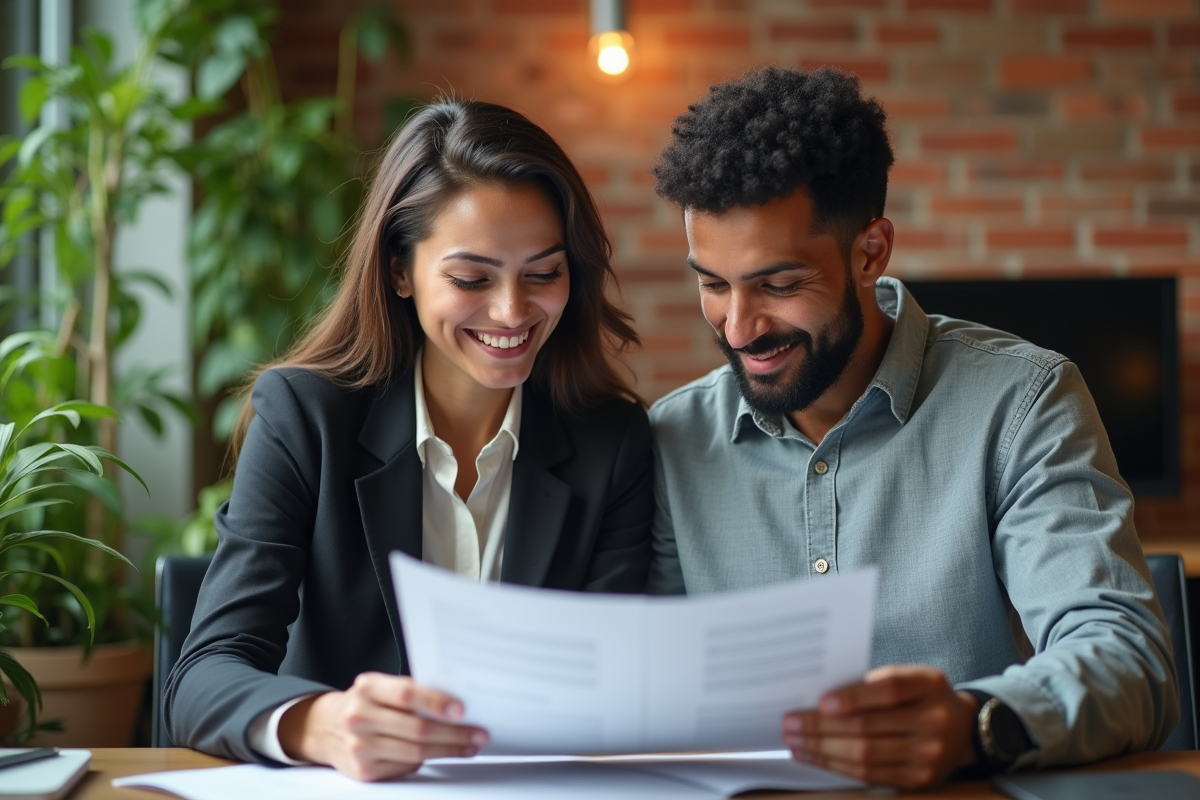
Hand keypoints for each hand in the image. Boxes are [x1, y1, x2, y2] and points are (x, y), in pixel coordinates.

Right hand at [277, 672, 487, 780]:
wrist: (326, 729)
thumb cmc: (365, 704)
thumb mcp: (380, 688)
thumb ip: (410, 692)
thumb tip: (455, 703)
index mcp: (368, 688)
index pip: (406, 694)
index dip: (436, 702)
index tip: (462, 710)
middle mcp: (360, 716)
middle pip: (416, 729)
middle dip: (454, 733)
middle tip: (478, 734)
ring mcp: (360, 746)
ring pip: (415, 752)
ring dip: (448, 750)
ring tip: (469, 746)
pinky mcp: (364, 770)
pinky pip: (405, 766)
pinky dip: (428, 761)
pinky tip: (442, 754)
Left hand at [782, 665, 978, 788]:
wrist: (964, 729)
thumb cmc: (920, 696)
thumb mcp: (908, 677)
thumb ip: (872, 683)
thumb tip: (818, 699)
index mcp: (929, 685)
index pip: (889, 689)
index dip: (854, 696)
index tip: (821, 702)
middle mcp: (935, 720)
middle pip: (869, 726)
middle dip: (822, 727)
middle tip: (790, 723)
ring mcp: (929, 754)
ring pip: (865, 754)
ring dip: (822, 749)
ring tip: (794, 742)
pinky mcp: (919, 779)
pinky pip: (869, 774)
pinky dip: (836, 766)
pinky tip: (814, 756)